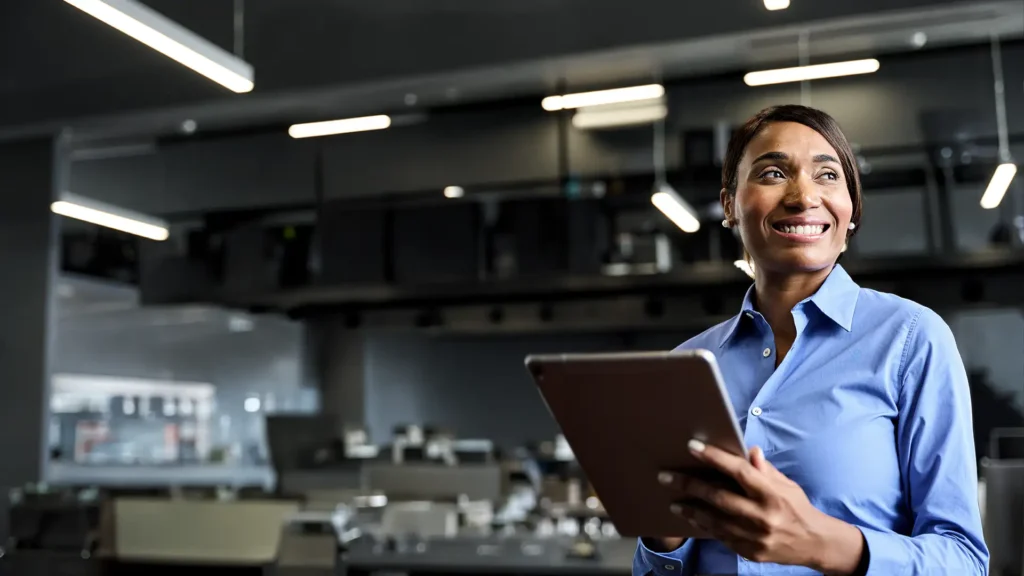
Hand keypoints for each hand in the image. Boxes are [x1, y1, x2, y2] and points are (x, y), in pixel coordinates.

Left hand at [658, 440, 863, 574]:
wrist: (814, 544)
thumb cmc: (797, 508)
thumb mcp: (786, 484)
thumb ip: (764, 470)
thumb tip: (748, 450)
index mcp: (772, 494)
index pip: (739, 471)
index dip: (714, 458)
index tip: (693, 447)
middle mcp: (762, 515)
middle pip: (718, 497)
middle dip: (689, 485)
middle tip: (666, 477)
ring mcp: (754, 536)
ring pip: (714, 520)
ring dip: (691, 509)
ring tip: (673, 501)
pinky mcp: (750, 552)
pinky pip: (720, 536)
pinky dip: (704, 525)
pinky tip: (692, 517)